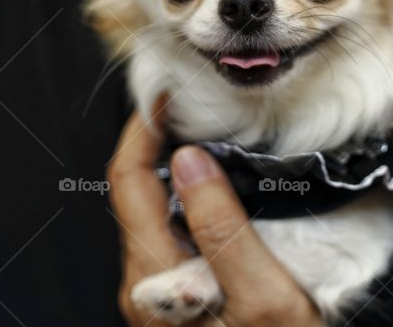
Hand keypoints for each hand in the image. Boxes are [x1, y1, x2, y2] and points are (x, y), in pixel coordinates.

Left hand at [107, 99, 322, 325]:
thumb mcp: (264, 297)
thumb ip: (223, 232)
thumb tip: (190, 162)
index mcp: (156, 278)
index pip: (129, 181)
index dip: (143, 130)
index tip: (167, 94)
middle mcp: (146, 285)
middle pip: (136, 193)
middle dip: (157, 142)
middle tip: (188, 105)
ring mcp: (161, 294)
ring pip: (154, 212)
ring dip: (173, 168)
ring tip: (205, 135)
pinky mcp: (181, 298)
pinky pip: (173, 233)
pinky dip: (189, 197)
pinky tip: (219, 188)